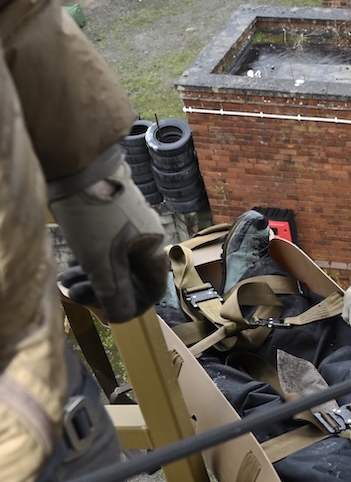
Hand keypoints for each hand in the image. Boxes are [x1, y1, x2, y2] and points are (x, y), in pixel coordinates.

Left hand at [49, 152, 166, 322]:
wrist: (77, 164)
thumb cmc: (93, 214)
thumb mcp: (101, 262)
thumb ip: (114, 294)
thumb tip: (120, 318)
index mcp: (152, 246)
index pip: (152, 288)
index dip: (132, 306)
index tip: (108, 313)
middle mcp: (145, 234)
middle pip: (129, 275)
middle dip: (102, 290)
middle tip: (75, 294)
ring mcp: (128, 221)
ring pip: (113, 259)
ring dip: (91, 276)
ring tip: (66, 280)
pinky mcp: (110, 212)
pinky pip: (104, 244)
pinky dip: (88, 258)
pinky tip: (70, 262)